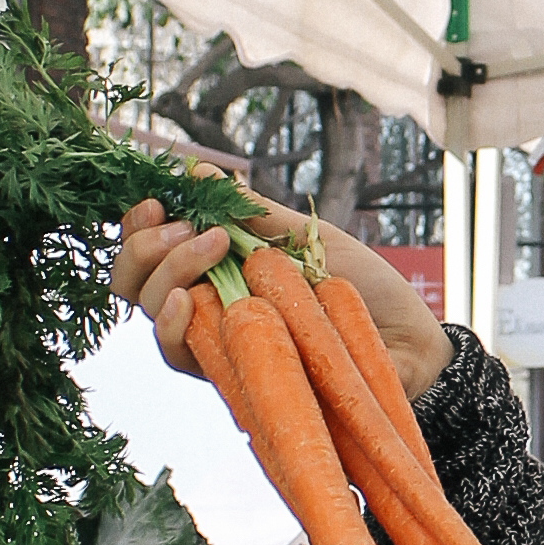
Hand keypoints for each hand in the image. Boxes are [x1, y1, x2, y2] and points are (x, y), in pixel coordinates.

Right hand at [109, 187, 454, 394]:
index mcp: (218, 268)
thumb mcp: (305, 236)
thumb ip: (248, 211)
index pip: (151, 250)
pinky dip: (175, 322)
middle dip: (144, 246)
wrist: (408, 342)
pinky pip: (180, 355)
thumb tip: (195, 170)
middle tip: (186, 226)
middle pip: (135, 282)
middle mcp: (208, 306)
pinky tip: (191, 298)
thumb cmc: (360, 288)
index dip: (136, 226)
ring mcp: (218, 341)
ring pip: (153, 313)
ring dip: (168, 271)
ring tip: (210, 246)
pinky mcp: (232, 374)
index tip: (155, 199)